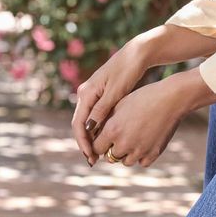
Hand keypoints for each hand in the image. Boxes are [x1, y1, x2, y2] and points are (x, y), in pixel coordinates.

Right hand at [71, 39, 149, 163]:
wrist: (137, 55)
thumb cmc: (128, 71)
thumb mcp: (116, 92)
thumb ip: (102, 110)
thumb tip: (90, 129)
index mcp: (86, 93)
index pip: (78, 123)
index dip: (83, 143)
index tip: (90, 157)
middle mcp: (86, 94)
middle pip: (80, 125)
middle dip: (85, 144)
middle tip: (93, 161)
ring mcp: (93, 95)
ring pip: (87, 122)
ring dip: (92, 140)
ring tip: (98, 156)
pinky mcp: (101, 97)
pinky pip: (95, 118)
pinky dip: (98, 131)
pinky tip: (106, 142)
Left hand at [91, 66, 215, 167]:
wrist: (170, 100)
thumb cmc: (143, 98)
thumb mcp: (119, 106)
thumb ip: (105, 122)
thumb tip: (94, 132)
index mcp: (112, 130)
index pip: (96, 147)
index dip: (98, 144)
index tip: (102, 140)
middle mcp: (124, 143)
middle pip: (110, 157)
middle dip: (111, 149)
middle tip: (117, 140)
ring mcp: (140, 151)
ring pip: (125, 161)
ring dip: (125, 154)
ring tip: (130, 142)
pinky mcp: (153, 154)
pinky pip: (141, 162)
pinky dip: (140, 157)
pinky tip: (142, 145)